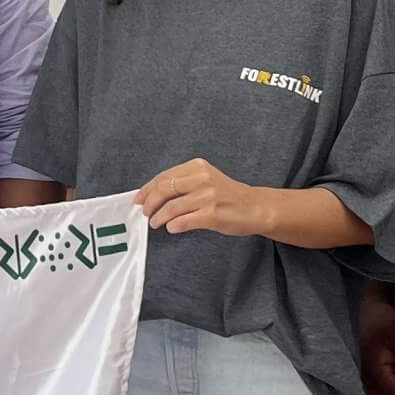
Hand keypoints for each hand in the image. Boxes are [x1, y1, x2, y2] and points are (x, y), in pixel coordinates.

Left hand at [136, 158, 271, 236]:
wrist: (255, 207)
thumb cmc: (228, 196)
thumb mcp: (206, 179)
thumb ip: (184, 183)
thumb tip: (153, 193)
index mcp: (198, 167)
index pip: (165, 176)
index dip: (148, 189)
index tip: (139, 198)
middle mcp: (202, 178)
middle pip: (164, 189)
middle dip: (150, 203)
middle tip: (145, 212)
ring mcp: (207, 196)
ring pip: (171, 207)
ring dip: (158, 217)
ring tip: (155, 223)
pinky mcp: (211, 214)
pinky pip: (182, 222)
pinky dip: (173, 226)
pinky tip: (172, 228)